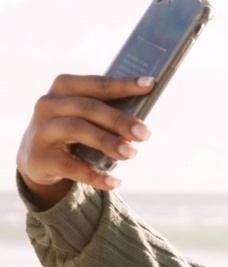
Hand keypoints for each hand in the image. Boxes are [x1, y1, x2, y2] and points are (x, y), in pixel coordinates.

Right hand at [16, 75, 153, 209]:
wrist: (38, 157)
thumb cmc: (74, 130)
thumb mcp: (86, 117)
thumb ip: (108, 114)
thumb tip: (141, 124)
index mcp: (64, 88)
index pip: (97, 83)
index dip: (123, 84)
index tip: (150, 84)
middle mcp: (48, 104)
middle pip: (88, 107)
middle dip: (119, 120)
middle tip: (145, 133)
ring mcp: (41, 130)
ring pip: (77, 130)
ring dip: (108, 142)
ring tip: (131, 154)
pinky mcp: (40, 157)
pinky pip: (71, 167)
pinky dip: (95, 176)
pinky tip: (115, 182)